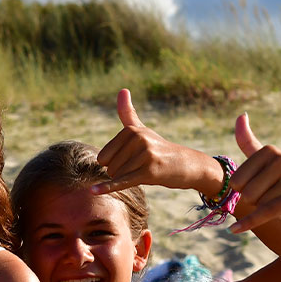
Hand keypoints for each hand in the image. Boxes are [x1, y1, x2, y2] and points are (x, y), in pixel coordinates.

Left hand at [93, 89, 219, 195]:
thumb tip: (122, 89)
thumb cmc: (159, 149)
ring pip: (117, 176)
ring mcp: (144, 154)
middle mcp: (137, 139)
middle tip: (140, 167)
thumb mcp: (142, 130)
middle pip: (109, 167)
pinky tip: (93, 191)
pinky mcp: (149, 171)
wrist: (187, 165)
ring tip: (145, 171)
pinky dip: (108, 188)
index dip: (115, 163)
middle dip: (122, 172)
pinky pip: (123, 181)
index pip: (103, 157)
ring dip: (129, 179)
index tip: (132, 159)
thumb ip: (128, 113)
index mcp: (131, 130)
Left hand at [228, 114, 280, 233]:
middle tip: (276, 199)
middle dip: (255, 202)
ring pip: (258, 203)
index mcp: (272, 152)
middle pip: (246, 192)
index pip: (236, 180)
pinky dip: (250, 222)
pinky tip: (235, 230)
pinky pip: (267, 211)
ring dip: (266, 211)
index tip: (260, 189)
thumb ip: (252, 143)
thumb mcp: (274, 162)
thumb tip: (240, 115)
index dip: (243, 191)